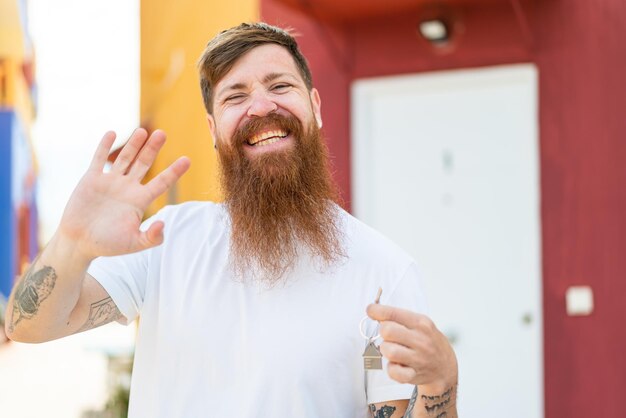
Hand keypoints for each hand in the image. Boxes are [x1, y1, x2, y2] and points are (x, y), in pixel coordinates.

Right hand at [58, 128, 189, 258]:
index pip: (161, 183)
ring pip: (125, 158)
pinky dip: (104, 146)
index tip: (187, 160)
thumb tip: (163, 224)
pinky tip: (112, 133)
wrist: (78, 242)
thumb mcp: (134, 244)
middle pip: (144, 163)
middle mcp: (128, 188)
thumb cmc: (107, 245)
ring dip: (133, 144)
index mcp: (140, 200)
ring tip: (143, 130)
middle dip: (153, 149)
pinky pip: (99, 159)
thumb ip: (151, 237)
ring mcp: (110, 182)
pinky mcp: (92, 179)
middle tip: (162, 133)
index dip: (174, 171)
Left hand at [366, 304, 457, 390]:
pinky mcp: (414, 375)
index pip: (393, 313)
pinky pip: (393, 372)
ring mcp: (419, 359)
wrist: (444, 366)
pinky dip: (391, 368)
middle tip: (389, 336)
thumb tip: (372, 310)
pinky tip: (396, 364)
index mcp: (421, 323)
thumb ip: (397, 317)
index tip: (370, 311)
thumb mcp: (419, 323)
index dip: (376, 311)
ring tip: (393, 350)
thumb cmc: (425, 340)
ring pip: (388, 351)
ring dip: (386, 350)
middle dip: (383, 332)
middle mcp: (421, 340)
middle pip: (387, 331)